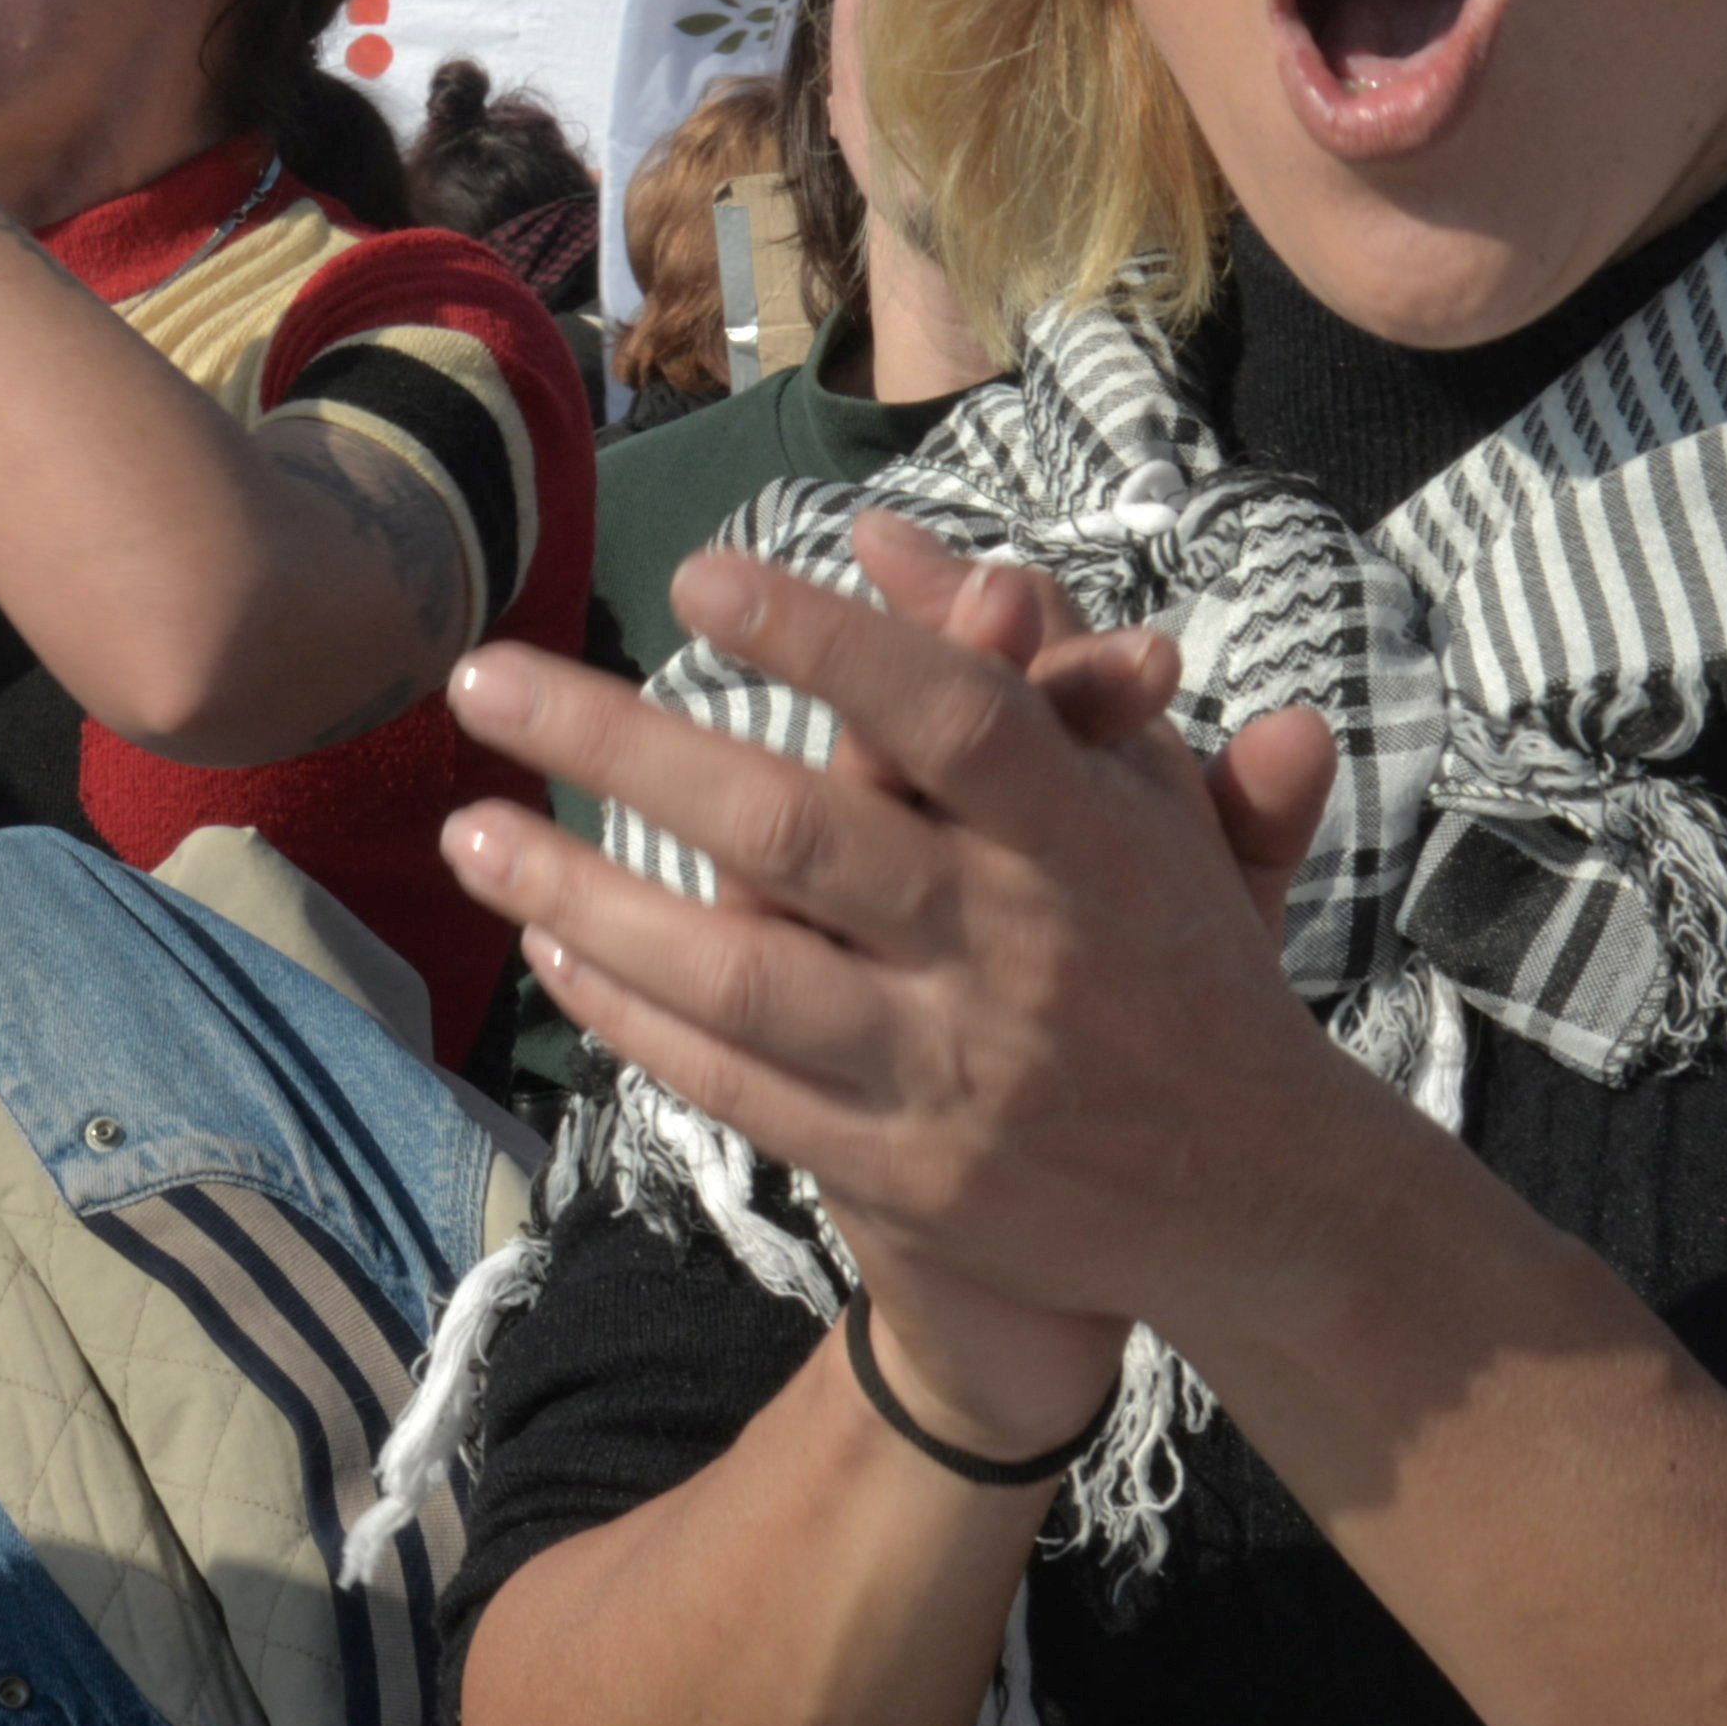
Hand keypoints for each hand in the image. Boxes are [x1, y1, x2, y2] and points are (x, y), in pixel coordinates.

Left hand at [439, 516, 1352, 1442]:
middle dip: (623, 748)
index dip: (825, 643)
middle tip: (485, 677)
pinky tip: (553, 944)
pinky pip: (740, 1085)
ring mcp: (953, 1073)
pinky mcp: (907, 1177)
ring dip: (586, 898)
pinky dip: (637, 1013)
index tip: (692, 575)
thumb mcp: (1135, 788)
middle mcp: (1013, 949)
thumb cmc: (1174, 943)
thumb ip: (1020, 656)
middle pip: (798, 834)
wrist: (1258, 1192)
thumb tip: (878, 533)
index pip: (949, 717)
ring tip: (468, 828)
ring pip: (741, 978)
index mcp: (1082, 837)